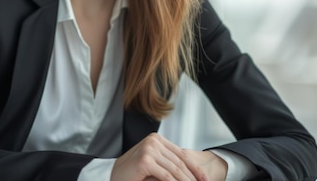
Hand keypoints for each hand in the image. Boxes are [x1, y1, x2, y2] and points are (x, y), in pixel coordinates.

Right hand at [110, 133, 226, 180]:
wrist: (112, 175)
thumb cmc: (132, 172)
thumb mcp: (153, 163)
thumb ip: (167, 162)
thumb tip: (190, 172)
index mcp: (156, 139)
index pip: (181, 154)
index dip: (195, 168)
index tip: (205, 179)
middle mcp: (153, 141)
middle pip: (180, 162)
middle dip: (194, 176)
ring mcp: (149, 149)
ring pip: (175, 170)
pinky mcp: (145, 160)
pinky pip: (166, 176)